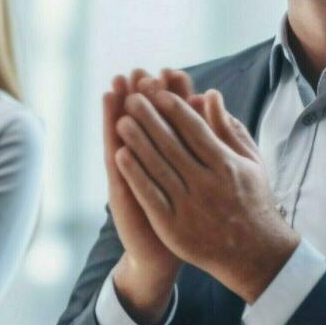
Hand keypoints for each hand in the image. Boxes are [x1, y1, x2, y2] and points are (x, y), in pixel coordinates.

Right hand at [105, 68, 195, 324]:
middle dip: (141, 95)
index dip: (169, 96)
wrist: (164, 255)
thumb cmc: (185, 217)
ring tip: (117, 83)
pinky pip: (118, 161)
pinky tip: (112, 121)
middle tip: (138, 69)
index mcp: (168, 157)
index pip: (170, 119)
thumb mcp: (201, 179)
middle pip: (144, 121)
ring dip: (120, 109)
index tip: (170, 70)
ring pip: (125, 135)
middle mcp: (146, 161)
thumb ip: (206, 143)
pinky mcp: (122, 191)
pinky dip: (113, 140)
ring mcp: (131, 174)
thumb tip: (213, 108)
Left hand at [114, 83, 297, 301]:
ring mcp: (189, 205)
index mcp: (226, 165)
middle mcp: (207, 183)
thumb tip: (210, 94)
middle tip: (131, 97)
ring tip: (121, 120)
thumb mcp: (250, 162)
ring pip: (158, 167)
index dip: (175, 107)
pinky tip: (120, 155)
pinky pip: (150, 195)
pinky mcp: (173, 226)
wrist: (253, 254)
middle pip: (172, 144)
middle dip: (150, 118)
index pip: (196, 129)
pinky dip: (135, 174)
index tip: (158, 89)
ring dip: (137, 141)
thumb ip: (228, 128)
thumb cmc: (252, 201)